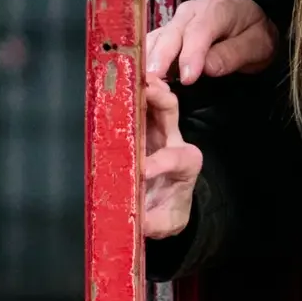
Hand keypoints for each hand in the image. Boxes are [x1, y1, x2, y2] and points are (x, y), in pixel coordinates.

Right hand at [141, 70, 203, 242]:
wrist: (164, 208)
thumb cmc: (165, 212)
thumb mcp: (164, 224)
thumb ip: (153, 222)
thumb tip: (135, 218)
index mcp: (186, 163)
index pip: (174, 157)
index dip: (158, 162)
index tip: (142, 171)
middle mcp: (174, 141)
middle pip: (170, 112)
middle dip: (158, 98)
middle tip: (142, 89)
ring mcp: (157, 131)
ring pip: (155, 102)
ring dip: (142, 88)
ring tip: (126, 76)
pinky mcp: (141, 129)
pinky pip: (138, 106)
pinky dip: (129, 92)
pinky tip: (115, 83)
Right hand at [144, 0, 275, 88]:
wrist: (247, 18)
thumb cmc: (252, 33)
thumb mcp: (257, 44)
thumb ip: (233, 54)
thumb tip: (207, 68)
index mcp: (217, 10)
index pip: (200, 32)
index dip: (191, 55)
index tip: (187, 79)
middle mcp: (190, 12)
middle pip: (172, 34)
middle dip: (162, 59)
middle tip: (155, 83)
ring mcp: (175, 21)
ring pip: (157, 38)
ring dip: (148, 61)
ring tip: (143, 83)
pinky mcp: (166, 31)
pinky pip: (152, 44)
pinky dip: (144, 59)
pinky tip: (140, 78)